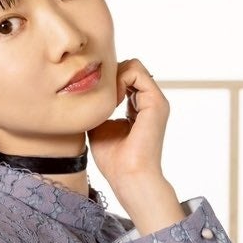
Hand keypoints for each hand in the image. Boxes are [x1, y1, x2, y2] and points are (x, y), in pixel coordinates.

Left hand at [88, 59, 184, 233]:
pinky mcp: (156, 102)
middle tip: (99, 96)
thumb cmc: (113, 158)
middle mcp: (150, 102)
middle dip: (110, 76)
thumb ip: (98, 106)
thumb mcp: (99, 125)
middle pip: (129, 68)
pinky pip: (136, 71)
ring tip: (106, 99)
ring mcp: (156, 101)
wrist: (128, 176)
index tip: (96, 100)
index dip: (107, 82)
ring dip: (114, 77)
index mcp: (139, 108)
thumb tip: (85, 90)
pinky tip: (111, 99)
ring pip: (133, 66)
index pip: (124, 78)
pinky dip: (119, 79)